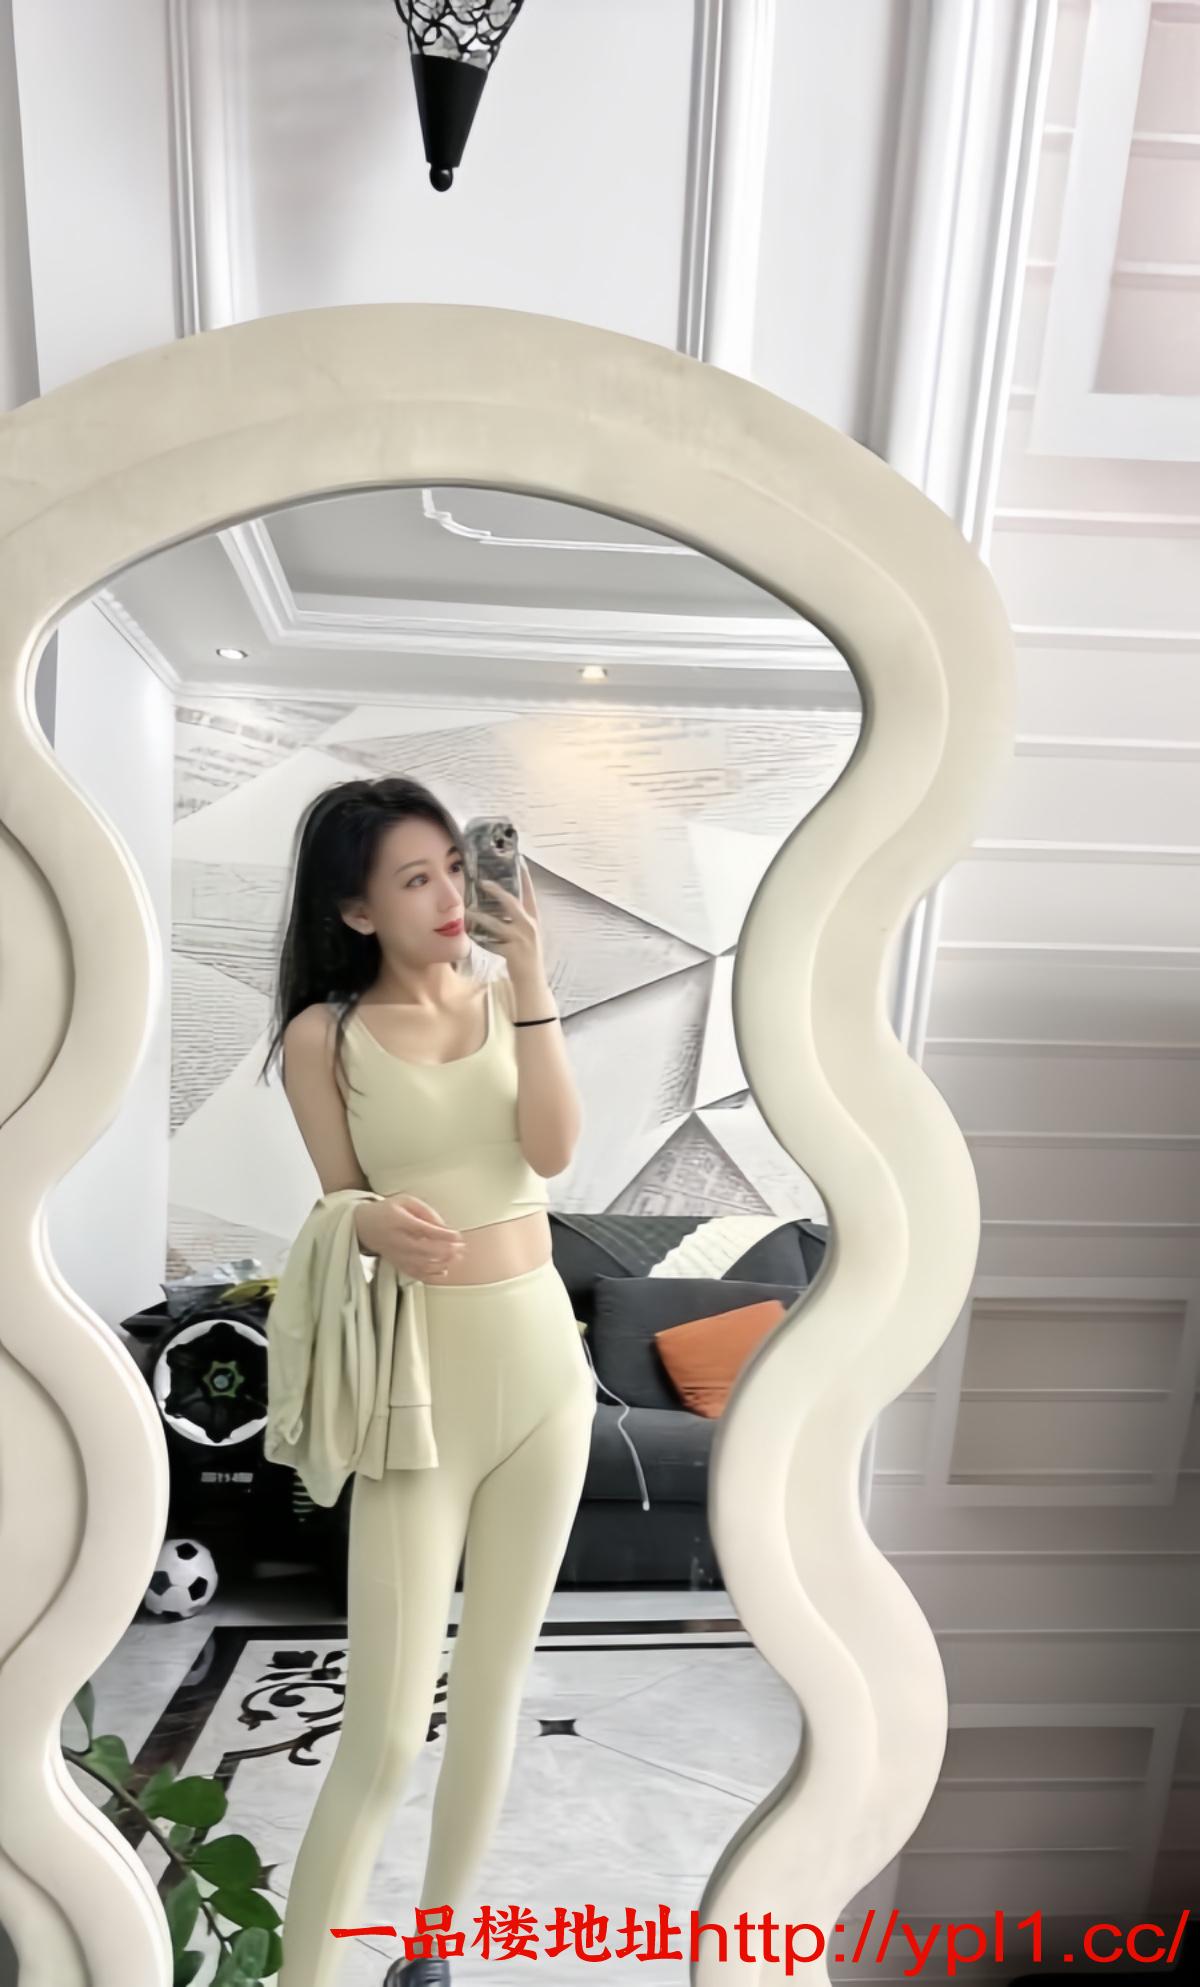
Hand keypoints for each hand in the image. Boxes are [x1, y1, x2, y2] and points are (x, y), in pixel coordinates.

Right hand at [355, 1195, 465, 1279]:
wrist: (364, 1226)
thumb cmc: (388, 1211)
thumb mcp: (406, 1201)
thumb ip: (426, 1212)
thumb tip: (444, 1227)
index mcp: (398, 1220)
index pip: (423, 1230)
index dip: (442, 1235)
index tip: (457, 1236)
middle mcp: (396, 1240)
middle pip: (423, 1250)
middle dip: (445, 1251)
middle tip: (460, 1248)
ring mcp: (396, 1254)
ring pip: (421, 1264)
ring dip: (441, 1263)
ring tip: (456, 1257)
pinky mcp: (397, 1264)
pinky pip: (415, 1274)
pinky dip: (430, 1275)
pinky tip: (443, 1271)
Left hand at [466, 857, 545, 984]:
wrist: (532, 980)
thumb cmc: (526, 955)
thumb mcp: (526, 933)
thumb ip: (516, 919)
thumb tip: (499, 904)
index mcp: (533, 918)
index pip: (529, 893)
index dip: (524, 876)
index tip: (519, 860)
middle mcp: (529, 925)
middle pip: (511, 902)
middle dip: (495, 891)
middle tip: (481, 881)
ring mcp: (520, 939)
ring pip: (496, 923)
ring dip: (479, 916)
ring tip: (467, 910)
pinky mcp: (512, 952)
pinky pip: (490, 942)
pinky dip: (479, 938)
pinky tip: (469, 934)